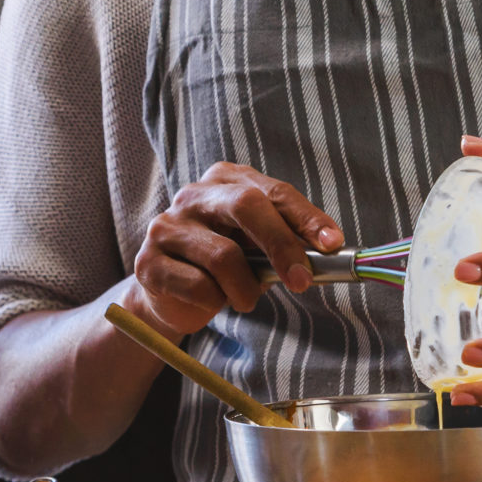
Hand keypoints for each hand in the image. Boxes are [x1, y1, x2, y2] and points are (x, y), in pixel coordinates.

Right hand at [127, 163, 344, 336]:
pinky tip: (211, 299)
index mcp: (227, 180)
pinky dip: (215, 301)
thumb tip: (330, 250)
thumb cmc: (225, 265)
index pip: (275, 192)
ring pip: (224, 256)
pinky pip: (198, 286)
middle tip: (302, 282)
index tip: (333, 244)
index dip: (306, 218)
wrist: (171, 296)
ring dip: (245, 289)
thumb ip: (287, 241)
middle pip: (246, 207)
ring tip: (244, 298)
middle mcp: (194, 194)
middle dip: (281, 245)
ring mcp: (167, 225)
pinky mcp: (148, 261)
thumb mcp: (259, 246)